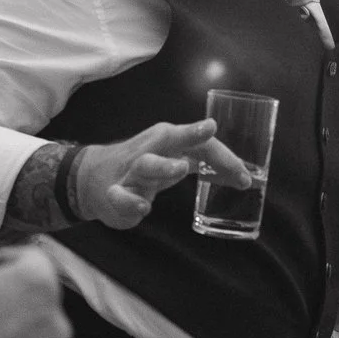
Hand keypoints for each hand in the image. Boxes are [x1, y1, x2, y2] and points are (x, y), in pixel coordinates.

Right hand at [74, 119, 250, 229]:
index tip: (244, 172)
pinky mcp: (115, 193)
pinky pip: (121, 196)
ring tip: (180, 168)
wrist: (93, 178)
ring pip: (146, 164)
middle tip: (210, 130)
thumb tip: (244, 178)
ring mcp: (130, 171)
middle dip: (189, 133)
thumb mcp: (177, 159)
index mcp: (167, 141)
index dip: (223, 156)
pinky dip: (131, 201)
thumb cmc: (147, 165)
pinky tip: (143, 207)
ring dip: (164, 165)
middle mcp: (150, 150)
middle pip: (169, 137)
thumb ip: (209, 166)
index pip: (198, 142)